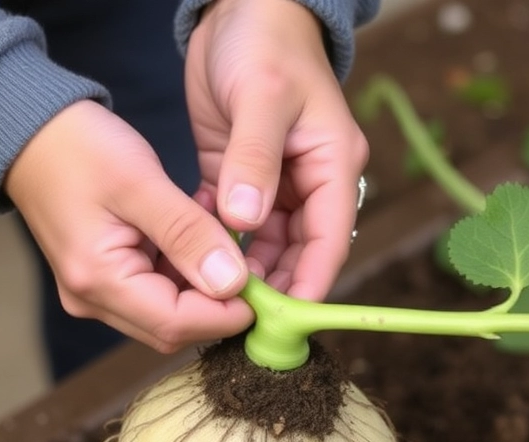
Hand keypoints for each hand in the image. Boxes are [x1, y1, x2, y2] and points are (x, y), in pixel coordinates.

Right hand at [4, 100, 254, 352]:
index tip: (266, 289)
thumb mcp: (142, 183)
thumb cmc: (80, 147)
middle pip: (172, 327)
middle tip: (257, 268)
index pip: (176, 324)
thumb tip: (233, 283)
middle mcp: (93, 299)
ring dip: (204, 287)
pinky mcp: (104, 277)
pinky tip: (201, 236)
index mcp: (98, 281)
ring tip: (228, 242)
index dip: (227, 314)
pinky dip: (185, 272)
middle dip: (219, 306)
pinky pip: (155, 291)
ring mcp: (96, 292)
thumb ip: (188, 234)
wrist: (30, 130)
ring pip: (167, 312)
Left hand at [185, 0, 369, 301]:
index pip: (329, 240)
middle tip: (236, 323)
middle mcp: (311, 180)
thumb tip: (245, 221)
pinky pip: (236, 224)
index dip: (308, 284)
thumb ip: (255, 160)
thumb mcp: (262, 96)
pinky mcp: (242, 176)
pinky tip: (195, 264)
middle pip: (299, 251)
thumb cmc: (264, 42)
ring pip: (267, 245)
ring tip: (211, 303)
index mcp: (333, 163)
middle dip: (272, 288)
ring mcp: (277, 181)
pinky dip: (220, 244)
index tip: (281, 323)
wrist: (241, 8)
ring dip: (243, 272)